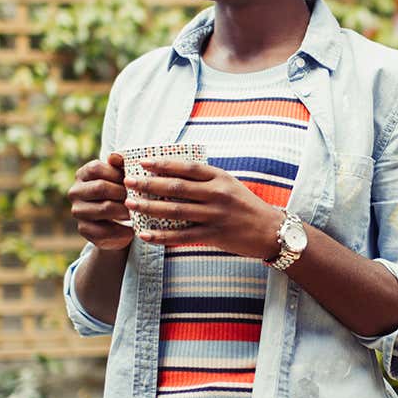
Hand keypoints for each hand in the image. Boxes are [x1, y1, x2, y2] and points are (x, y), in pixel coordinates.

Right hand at [67, 153, 133, 250]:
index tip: (135, 180)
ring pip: (104, 208)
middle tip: (141, 197)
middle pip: (100, 187)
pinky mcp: (83, 229)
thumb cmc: (120, 192)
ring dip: (125, 210)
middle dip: (124, 192)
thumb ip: (119, 165)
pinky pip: (104, 231)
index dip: (117, 173)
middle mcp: (75, 191)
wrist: (115, 222)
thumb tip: (115, 156)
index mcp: (83, 174)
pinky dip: (121, 230)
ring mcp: (78, 211)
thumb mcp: (121, 177)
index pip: (97, 168)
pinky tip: (133, 230)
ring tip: (140, 212)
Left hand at [123, 158, 284, 259]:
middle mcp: (217, 194)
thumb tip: (172, 172)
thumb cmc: (245, 205)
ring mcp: (215, 215)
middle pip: (176, 187)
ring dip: (150, 207)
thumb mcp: (228, 184)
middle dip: (149, 184)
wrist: (270, 231)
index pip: (187, 167)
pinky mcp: (214, 236)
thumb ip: (205, 179)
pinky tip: (145, 235)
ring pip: (176, 210)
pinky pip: (182, 236)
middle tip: (127, 182)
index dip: (164, 163)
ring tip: (130, 204)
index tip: (143, 161)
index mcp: (219, 177)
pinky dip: (162, 236)